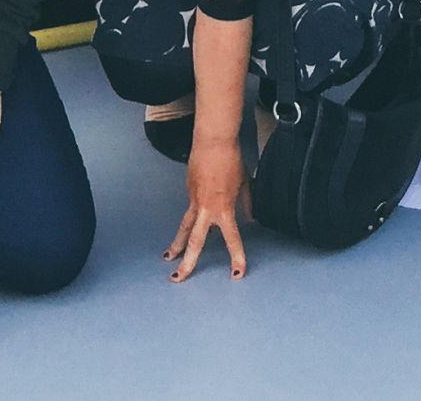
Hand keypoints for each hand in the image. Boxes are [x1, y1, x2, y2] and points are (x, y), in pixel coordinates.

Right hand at [167, 134, 249, 281]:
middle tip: (178, 279)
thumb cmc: (232, 161)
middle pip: (195, 240)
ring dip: (176, 245)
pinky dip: (187, 220)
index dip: (236, 257)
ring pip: (183, 228)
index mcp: (224, 209)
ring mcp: (194, 201)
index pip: (232, 238)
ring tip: (168, 259)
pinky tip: (190, 219)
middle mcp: (206, 209)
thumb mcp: (245, 184)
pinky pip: (188, 211)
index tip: (237, 274)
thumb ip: (247, 204)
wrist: (213, 141)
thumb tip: (251, 219)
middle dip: (187, 261)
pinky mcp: (188, 192)